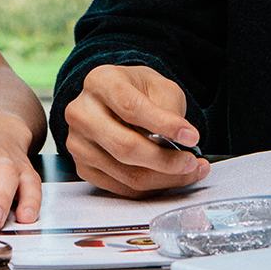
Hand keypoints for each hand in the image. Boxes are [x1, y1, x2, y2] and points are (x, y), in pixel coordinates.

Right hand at [61, 64, 209, 198]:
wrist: (114, 101)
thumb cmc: (138, 91)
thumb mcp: (159, 87)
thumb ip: (167, 111)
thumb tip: (178, 144)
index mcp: (100, 82)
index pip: (131, 108)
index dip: (164, 124)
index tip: (192, 136)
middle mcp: (81, 112)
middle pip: (125, 147)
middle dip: (166, 161)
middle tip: (192, 162)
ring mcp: (78, 143)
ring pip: (127, 173)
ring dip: (165, 178)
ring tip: (190, 171)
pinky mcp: (82, 167)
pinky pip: (123, 187)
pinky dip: (152, 187)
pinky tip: (169, 177)